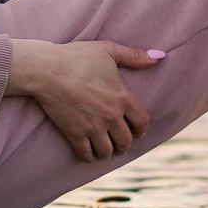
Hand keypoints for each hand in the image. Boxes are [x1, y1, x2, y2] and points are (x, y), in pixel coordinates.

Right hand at [6, 40, 162, 160]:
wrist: (47, 70)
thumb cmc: (77, 57)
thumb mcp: (108, 50)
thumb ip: (135, 56)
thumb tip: (159, 56)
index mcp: (122, 97)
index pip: (142, 122)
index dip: (141, 128)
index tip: (137, 130)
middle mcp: (111, 116)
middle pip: (125, 141)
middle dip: (124, 143)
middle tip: (119, 141)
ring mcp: (92, 127)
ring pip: (107, 151)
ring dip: (107, 151)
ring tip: (104, 147)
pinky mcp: (74, 134)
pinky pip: (86, 155)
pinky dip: (89, 156)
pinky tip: (88, 151)